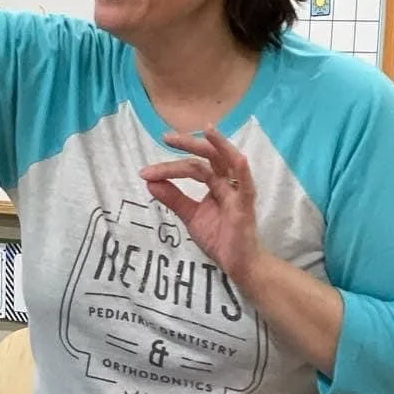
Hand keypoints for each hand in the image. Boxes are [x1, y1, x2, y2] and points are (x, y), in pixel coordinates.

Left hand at [139, 128, 265, 288]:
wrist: (238, 264)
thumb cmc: (219, 238)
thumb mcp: (190, 216)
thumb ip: (173, 199)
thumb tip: (150, 182)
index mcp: (215, 184)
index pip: (192, 168)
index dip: (169, 167)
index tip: (146, 171)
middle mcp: (227, 183)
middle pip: (209, 157)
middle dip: (189, 144)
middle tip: (166, 137)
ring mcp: (238, 193)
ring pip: (229, 163)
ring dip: (218, 146)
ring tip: (207, 130)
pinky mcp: (245, 207)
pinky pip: (247, 186)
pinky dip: (243, 171)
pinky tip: (238, 158)